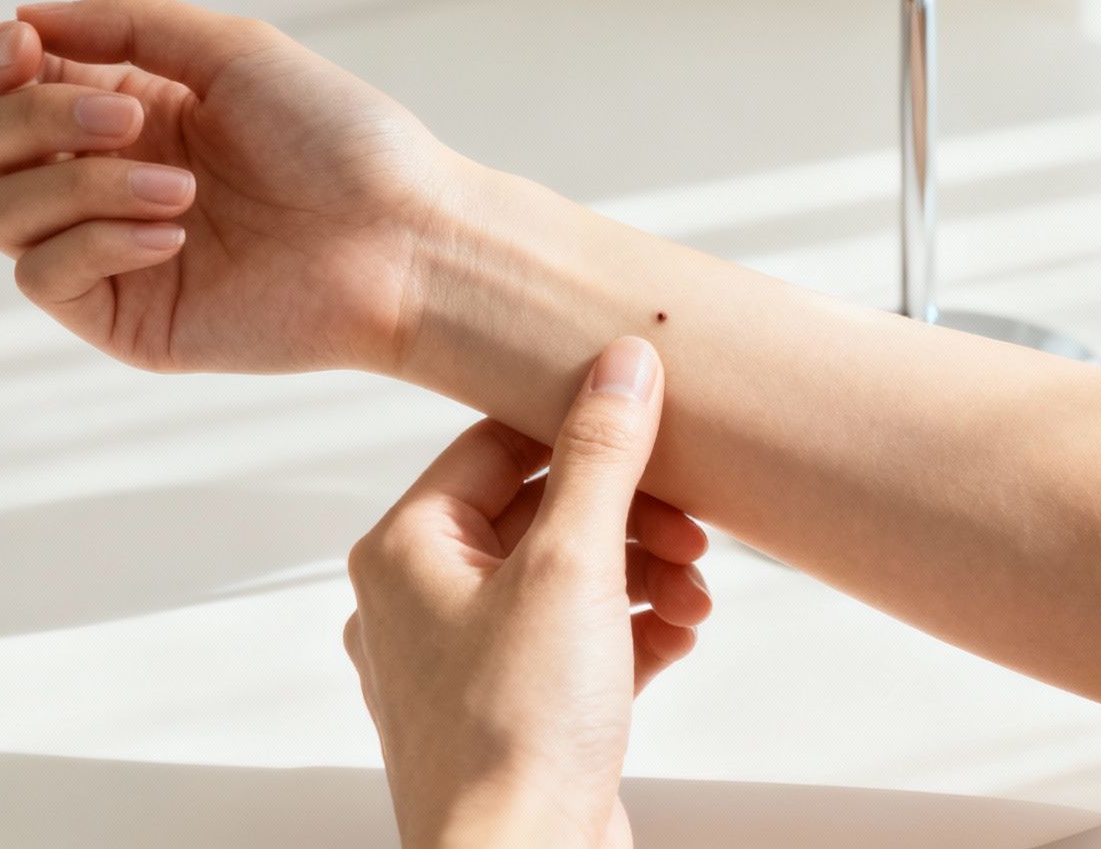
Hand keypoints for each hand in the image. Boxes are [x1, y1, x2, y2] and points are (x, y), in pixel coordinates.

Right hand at [0, 0, 453, 373]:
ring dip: (77, 185)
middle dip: (36, 117)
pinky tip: (174, 237)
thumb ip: (127, 22)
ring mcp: (110, 250)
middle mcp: (109, 176)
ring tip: (181, 191)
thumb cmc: (342, 141)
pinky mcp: (124, 317)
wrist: (404, 239)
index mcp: (133, 108)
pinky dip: (95, 243)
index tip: (23, 48)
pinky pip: (42, 277)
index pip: (11, 82)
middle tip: (132, 119)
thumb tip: (23, 16)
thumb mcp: (234, 51)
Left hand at [344, 338, 711, 848]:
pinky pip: (578, 644)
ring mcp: (466, 665)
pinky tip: (678, 634)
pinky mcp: (513, 715)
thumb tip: (621, 363)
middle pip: (542, 514)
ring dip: (642, 573)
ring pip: (567, 580)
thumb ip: (601, 454)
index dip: (583, 428)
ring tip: (694, 593)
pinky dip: (632, 631)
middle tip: (692, 530)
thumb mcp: (572, 564)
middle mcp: (421, 603)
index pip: (496, 443)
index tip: (652, 420)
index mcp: (406, 551)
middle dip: (632, 518)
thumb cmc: (514, 738)